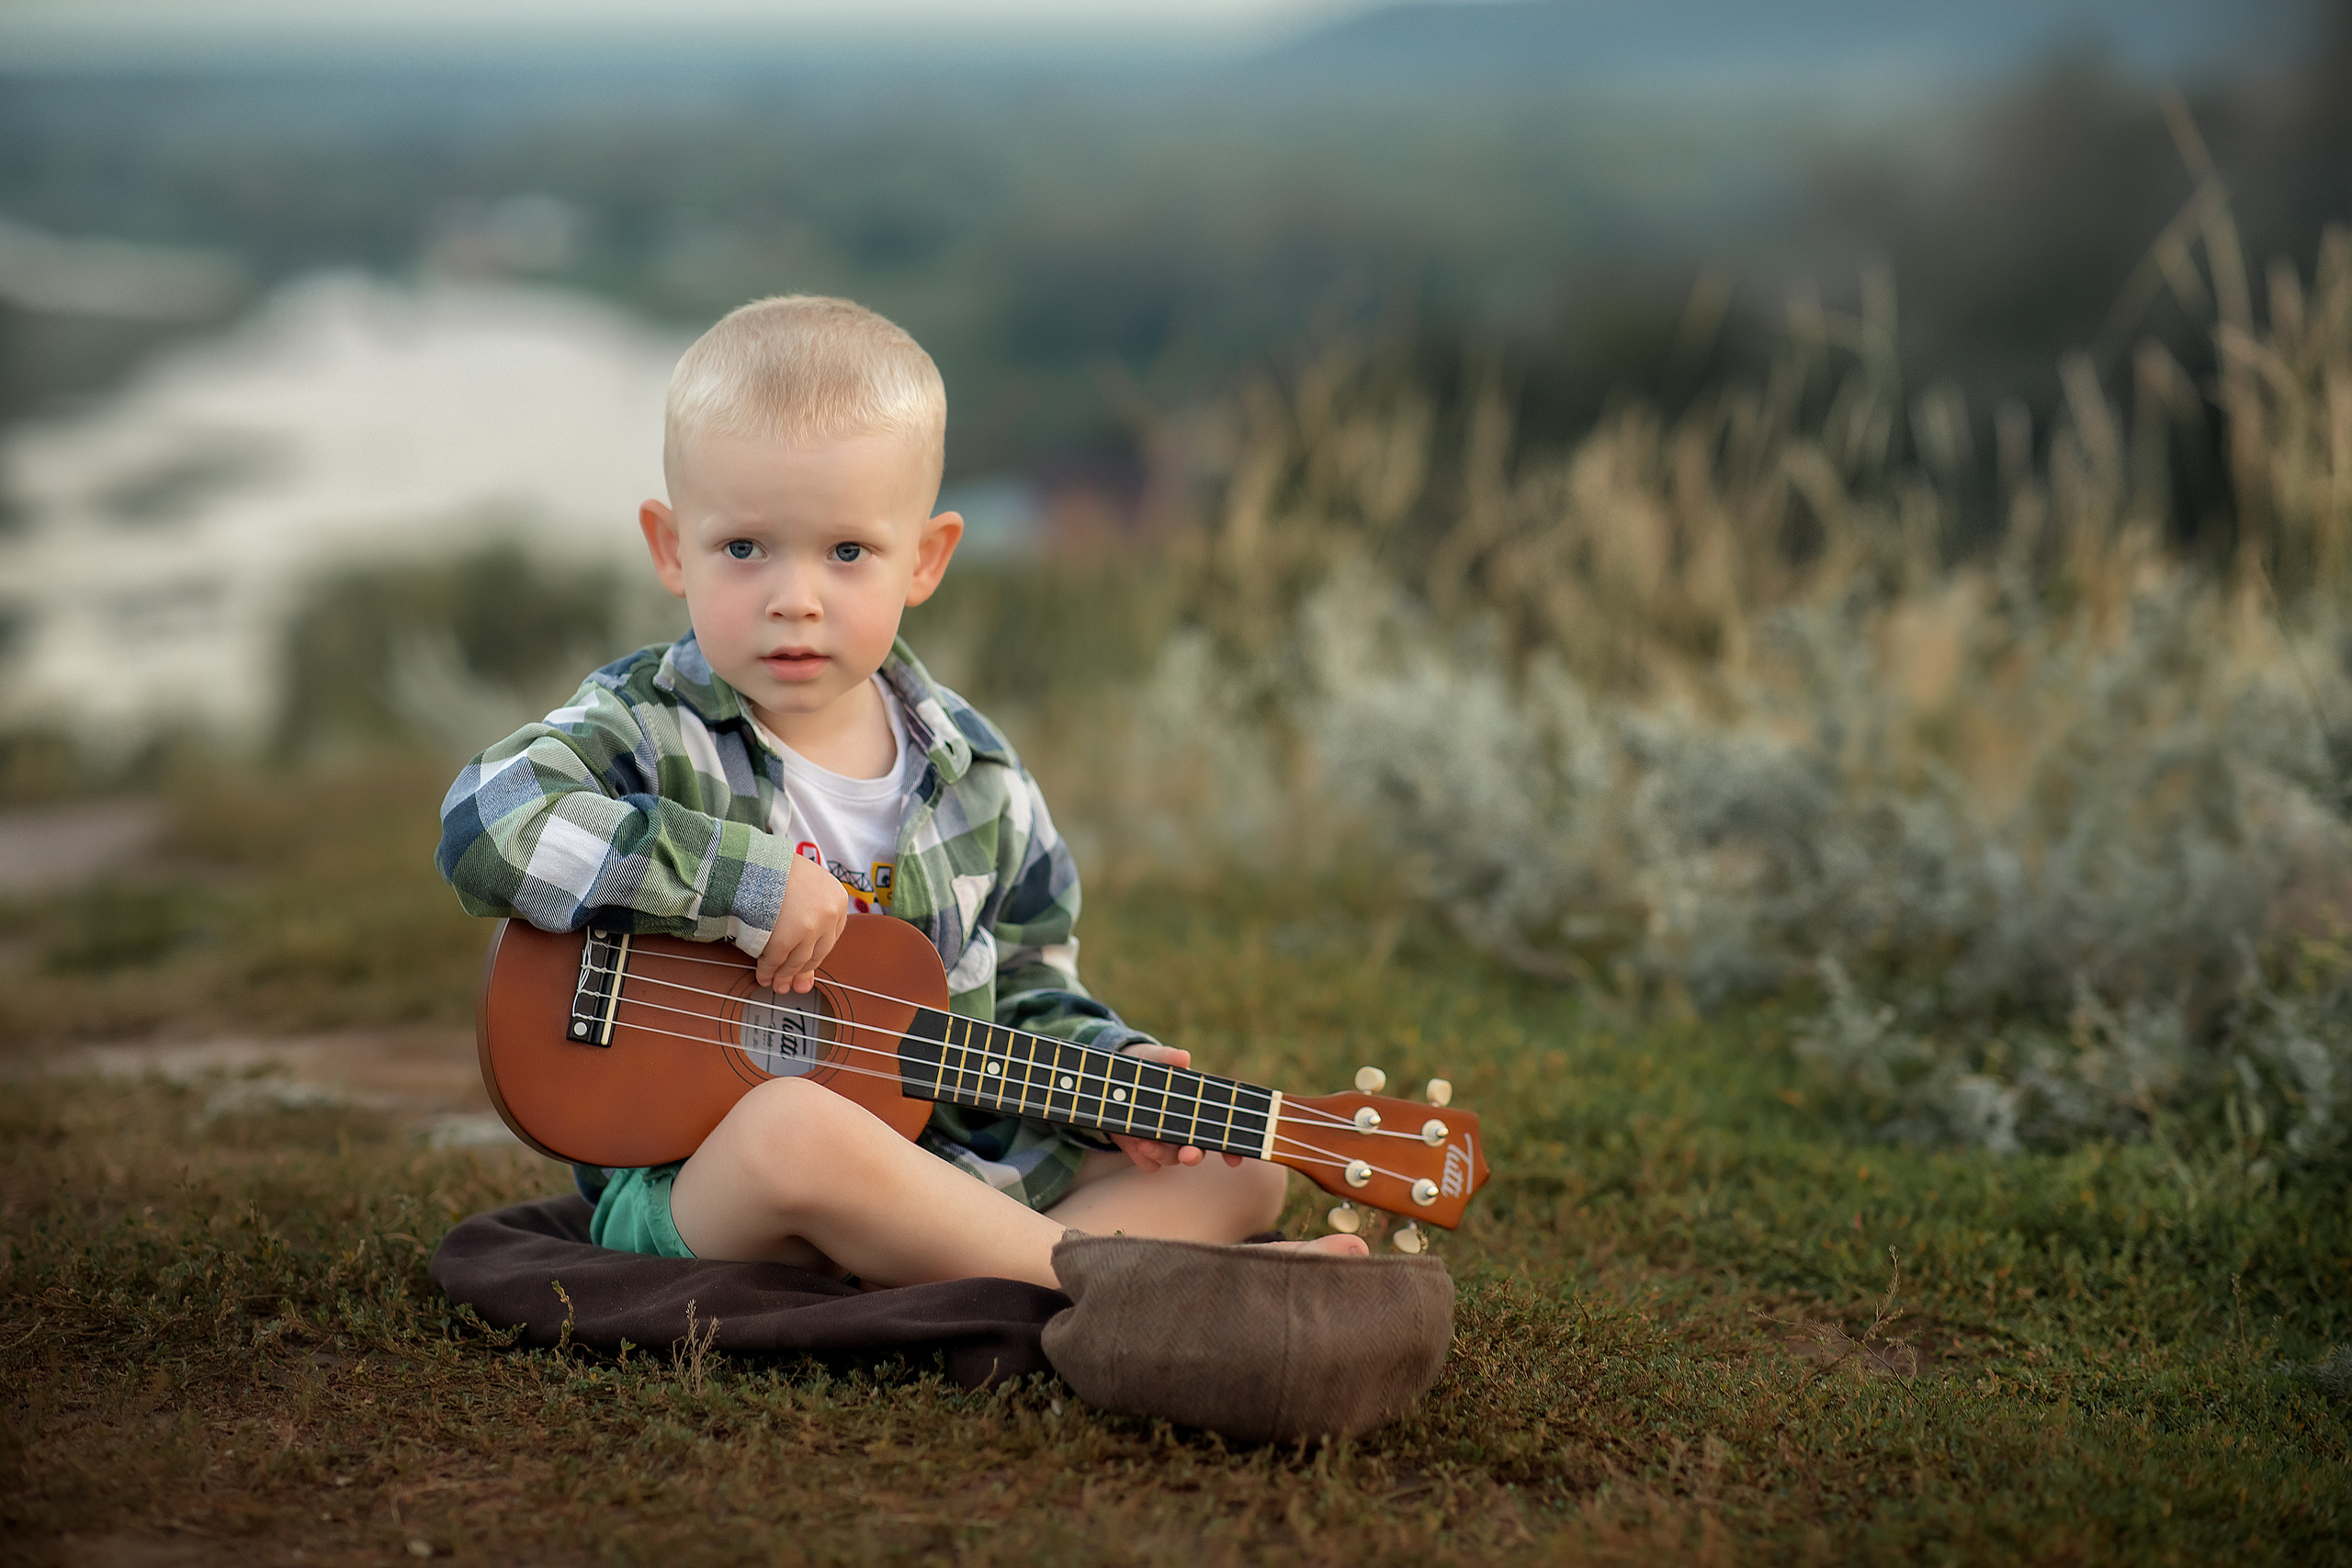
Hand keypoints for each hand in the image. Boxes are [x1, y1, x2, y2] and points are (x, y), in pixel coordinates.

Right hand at [754, 855, 849, 993]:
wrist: (754, 859)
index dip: (815, 955)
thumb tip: (813, 951)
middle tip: (792, 986)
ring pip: (798, 960)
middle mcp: (829, 914)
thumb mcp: (808, 884)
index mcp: (839, 900)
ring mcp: (810, 927)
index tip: (806, 969)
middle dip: (802, 972)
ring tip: (777, 985)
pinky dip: (769, 971)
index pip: (830, 938)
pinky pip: (777, 959)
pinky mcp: (787, 937)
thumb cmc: (777, 870)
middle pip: (817, 952)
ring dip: (785, 976)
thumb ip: (814, 912)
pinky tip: (763, 976)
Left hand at [1107, 1041, 1243, 1171]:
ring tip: (1144, 1143)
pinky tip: (1134, 1145)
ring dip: (1161, 1154)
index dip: (1230, 1147)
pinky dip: (1143, 1158)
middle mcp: (1182, 1129)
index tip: (1233, 1158)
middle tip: (1188, 1154)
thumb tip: (1183, 1056)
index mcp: (1194, 1107)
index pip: (1219, 1130)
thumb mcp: (1153, 1058)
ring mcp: (1162, 1141)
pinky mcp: (1141, 1149)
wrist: (1113, 1079)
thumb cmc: (1144, 1067)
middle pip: (1196, 1151)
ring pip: (1170, 1159)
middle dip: (1194, 1155)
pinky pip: (1147, 1163)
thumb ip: (1167, 1057)